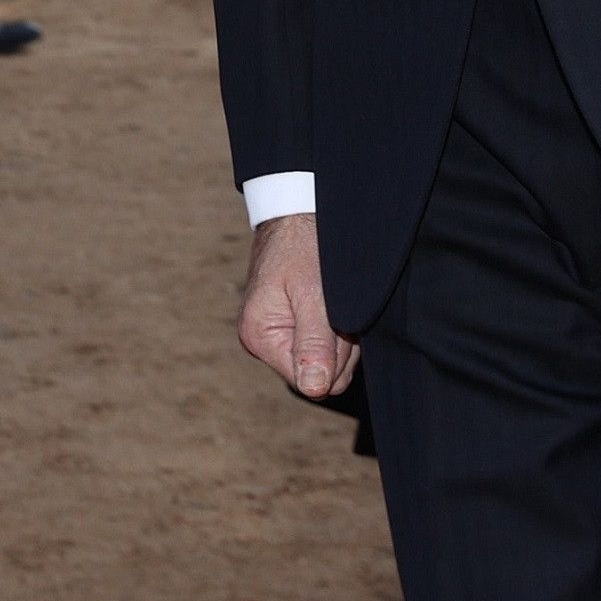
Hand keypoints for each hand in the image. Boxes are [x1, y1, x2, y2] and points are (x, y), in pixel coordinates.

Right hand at [239, 212, 355, 398]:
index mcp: (259, 337)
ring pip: (329, 361)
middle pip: (321, 373)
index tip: (333, 319)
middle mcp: (264, 342)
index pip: (311, 380)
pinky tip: (332, 303)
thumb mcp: (314, 295)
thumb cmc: (304, 246)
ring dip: (342, 333)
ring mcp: (279, 334)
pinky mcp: (293, 325)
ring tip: (333, 299)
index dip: (333, 354)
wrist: (300, 211)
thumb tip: (314, 389)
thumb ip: (314, 344)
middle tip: (335, 305)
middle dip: (339, 344)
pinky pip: (328, 345)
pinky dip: (339, 326)